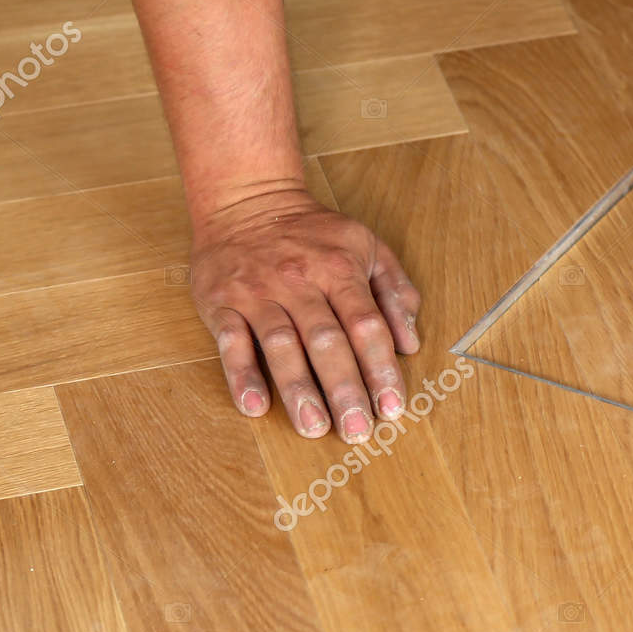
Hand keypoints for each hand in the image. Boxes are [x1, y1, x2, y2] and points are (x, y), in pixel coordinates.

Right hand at [188, 187, 422, 440]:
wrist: (246, 199)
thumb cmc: (313, 232)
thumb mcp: (367, 246)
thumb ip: (395, 291)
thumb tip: (410, 343)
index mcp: (340, 269)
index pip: (366, 325)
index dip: (381, 368)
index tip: (393, 407)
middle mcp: (299, 282)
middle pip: (326, 341)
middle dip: (345, 389)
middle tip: (357, 432)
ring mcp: (258, 292)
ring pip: (281, 345)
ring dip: (298, 389)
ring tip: (313, 427)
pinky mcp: (221, 301)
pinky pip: (230, 341)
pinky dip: (241, 374)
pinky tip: (255, 405)